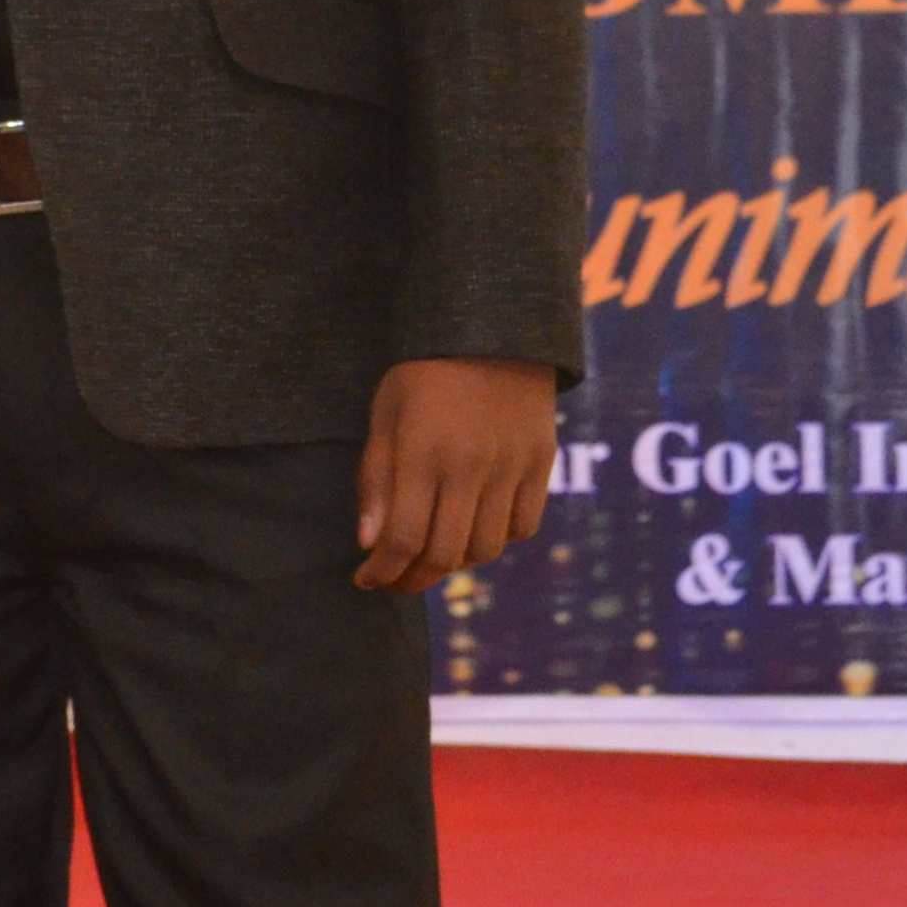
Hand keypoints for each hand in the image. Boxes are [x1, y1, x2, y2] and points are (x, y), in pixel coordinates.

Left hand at [355, 357, 556, 592]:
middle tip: (395, 580)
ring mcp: (511, 466)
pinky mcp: (541, 462)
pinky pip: (523, 527)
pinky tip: (475, 529)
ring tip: (433, 555)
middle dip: (413, 579)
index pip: (403, 539)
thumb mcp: (386, 413)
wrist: (494, 326)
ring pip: (485, 548)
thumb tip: (369, 543)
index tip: (366, 579)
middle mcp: (470, 465)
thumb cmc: (425, 370)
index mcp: (423, 452)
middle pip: (444, 553)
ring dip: (455, 563)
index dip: (382, 571)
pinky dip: (497, 540)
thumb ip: (377, 479)